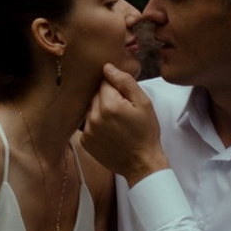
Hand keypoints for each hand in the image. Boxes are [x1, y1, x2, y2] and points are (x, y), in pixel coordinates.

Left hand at [79, 61, 162, 183]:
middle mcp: (94, 116)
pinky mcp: (85, 141)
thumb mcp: (143, 103)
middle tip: (123, 110)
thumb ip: (125, 81)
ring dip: (101, 111)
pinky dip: (96, 124)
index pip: (104, 82)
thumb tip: (107, 67)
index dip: (116, 87)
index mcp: (109, 104)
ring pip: (91, 109)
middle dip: (107, 98)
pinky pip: (88, 124)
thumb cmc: (146, 132)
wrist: (142, 163)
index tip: (125, 97)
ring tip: (116, 122)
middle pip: (96, 95)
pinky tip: (109, 132)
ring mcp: (87, 130)